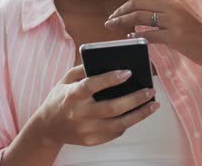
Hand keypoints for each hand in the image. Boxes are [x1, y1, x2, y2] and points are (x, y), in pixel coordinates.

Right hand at [34, 65, 158, 146]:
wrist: (47, 128)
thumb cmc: (59, 99)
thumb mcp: (65, 80)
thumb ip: (83, 69)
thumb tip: (106, 60)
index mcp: (72, 95)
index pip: (92, 86)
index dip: (110, 79)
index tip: (128, 72)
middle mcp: (79, 114)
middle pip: (112, 108)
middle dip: (135, 99)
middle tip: (150, 90)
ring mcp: (86, 130)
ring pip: (119, 124)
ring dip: (140, 114)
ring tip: (154, 104)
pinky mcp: (92, 141)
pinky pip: (115, 132)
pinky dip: (129, 122)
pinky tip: (139, 113)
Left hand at [105, 0, 201, 65]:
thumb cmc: (195, 28)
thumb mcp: (179, 9)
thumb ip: (161, 4)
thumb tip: (137, 3)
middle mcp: (172, 4)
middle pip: (137, 3)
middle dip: (119, 11)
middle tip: (110, 19)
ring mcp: (174, 20)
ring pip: (138, 18)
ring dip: (121, 22)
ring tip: (113, 26)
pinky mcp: (175, 36)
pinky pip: (148, 35)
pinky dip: (136, 36)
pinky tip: (130, 37)